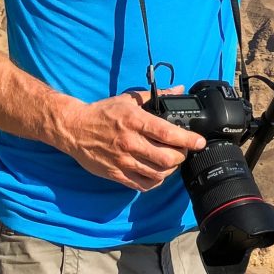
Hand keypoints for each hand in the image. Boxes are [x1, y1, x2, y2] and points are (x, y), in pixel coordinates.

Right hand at [59, 86, 206, 190]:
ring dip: (170, 169)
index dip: (188, 140)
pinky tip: (157, 173)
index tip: (199, 142)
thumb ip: (156, 95)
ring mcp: (123, 161)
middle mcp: (130, 142)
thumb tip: (178, 89)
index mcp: (135, 121)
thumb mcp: (128, 99)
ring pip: (157, 173)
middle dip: (181, 156)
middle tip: (183, 151)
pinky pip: (142, 184)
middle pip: (166, 158)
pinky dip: (155, 181)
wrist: (74, 128)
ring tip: (171, 161)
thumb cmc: (102, 113)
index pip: (168, 133)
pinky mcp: (116, 174)